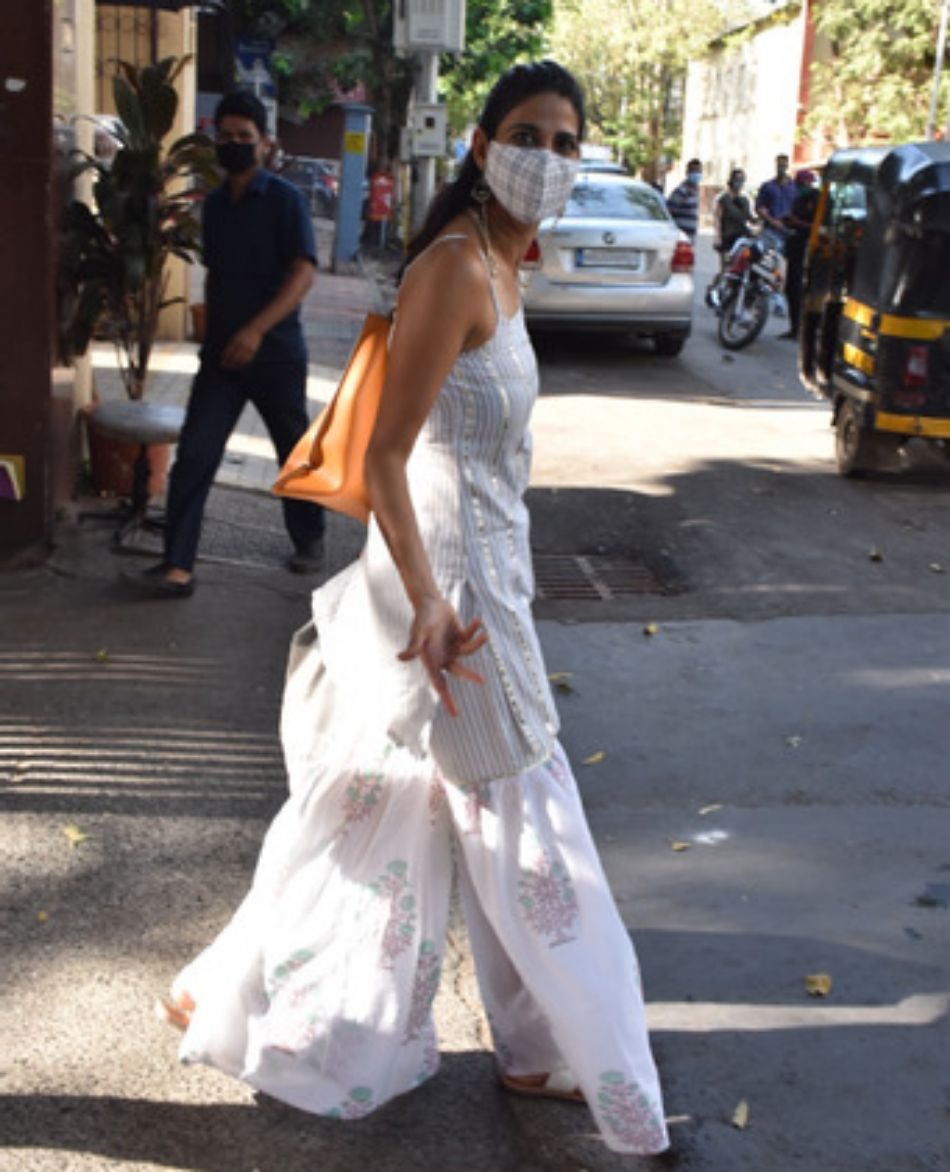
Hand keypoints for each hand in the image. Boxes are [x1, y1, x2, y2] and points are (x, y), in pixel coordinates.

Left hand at [220, 325, 262, 368]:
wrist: (255, 328)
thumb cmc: (243, 332)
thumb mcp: (235, 336)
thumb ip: (230, 344)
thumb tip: (224, 355)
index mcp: (235, 341)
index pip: (228, 352)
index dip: (224, 359)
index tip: (220, 363)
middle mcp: (241, 345)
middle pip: (233, 357)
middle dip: (228, 363)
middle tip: (224, 367)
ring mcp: (247, 348)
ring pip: (240, 360)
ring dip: (235, 365)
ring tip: (231, 368)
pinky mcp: (253, 350)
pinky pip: (247, 359)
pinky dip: (243, 363)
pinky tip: (240, 365)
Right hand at [398, 596, 487, 716]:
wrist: (430, 602)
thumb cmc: (422, 618)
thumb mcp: (419, 632)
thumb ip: (413, 646)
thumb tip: (399, 658)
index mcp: (432, 661)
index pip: (440, 685)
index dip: (447, 699)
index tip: (455, 714)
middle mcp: (443, 658)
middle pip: (458, 672)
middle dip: (470, 675)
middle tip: (482, 680)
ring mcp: (453, 648)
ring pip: (469, 652)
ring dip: (477, 643)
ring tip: (484, 634)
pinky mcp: (461, 637)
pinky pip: (472, 638)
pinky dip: (476, 630)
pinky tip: (479, 621)